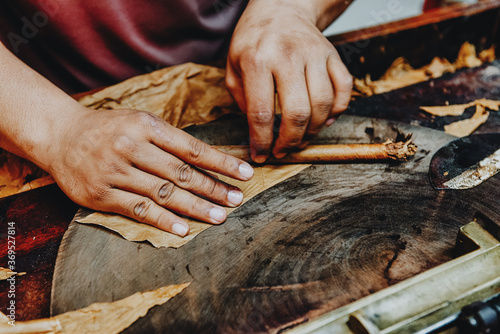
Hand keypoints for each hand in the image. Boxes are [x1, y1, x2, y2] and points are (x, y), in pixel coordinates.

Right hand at [49, 108, 253, 235]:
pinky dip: (162, 220)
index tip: (246, 174)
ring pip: (163, 193)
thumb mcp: (138, 121)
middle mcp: (131, 146)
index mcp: (145, 125)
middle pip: (181, 173)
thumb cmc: (108, 128)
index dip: (222, 162)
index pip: (192, 148)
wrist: (60, 135)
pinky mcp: (101, 194)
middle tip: (237, 200)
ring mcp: (115, 171)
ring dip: (195, 207)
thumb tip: (208, 161)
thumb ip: (169, 139)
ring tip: (219, 216)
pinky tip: (184, 228)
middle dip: (213, 188)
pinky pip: (137, 210)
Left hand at [226, 0, 352, 162]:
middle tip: (283, 151)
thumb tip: (258, 133)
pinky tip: (324, 120)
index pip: (261, 113)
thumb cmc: (253, 40)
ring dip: (313, 131)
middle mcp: (288, 56)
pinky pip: (343, 90)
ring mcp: (315, 54)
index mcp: (257, 60)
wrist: (280, 7)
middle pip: (297, 113)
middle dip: (290, 142)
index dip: (262, 141)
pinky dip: (337, 111)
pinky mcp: (333, 55)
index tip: (261, 155)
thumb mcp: (233, 66)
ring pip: (323, 105)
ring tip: (300, 139)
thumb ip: (241, 99)